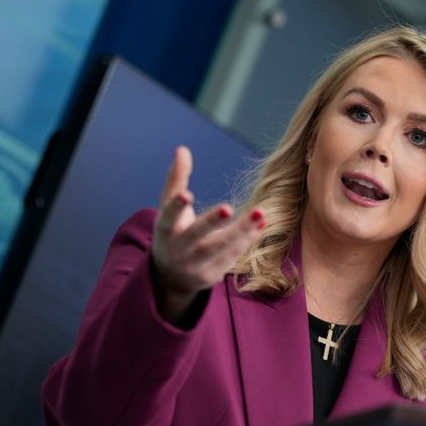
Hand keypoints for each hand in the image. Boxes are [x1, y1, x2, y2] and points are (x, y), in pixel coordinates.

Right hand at [152, 146, 265, 323]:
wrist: (170, 275)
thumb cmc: (172, 231)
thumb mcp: (168, 207)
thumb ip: (176, 179)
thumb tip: (182, 149)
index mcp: (165, 230)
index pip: (169, 217)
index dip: (177, 207)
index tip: (187, 194)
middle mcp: (178, 250)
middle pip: (196, 237)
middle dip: (212, 222)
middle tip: (229, 207)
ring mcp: (194, 266)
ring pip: (219, 249)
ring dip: (241, 232)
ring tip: (260, 214)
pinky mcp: (210, 276)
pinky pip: (231, 257)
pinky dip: (246, 241)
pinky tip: (260, 226)